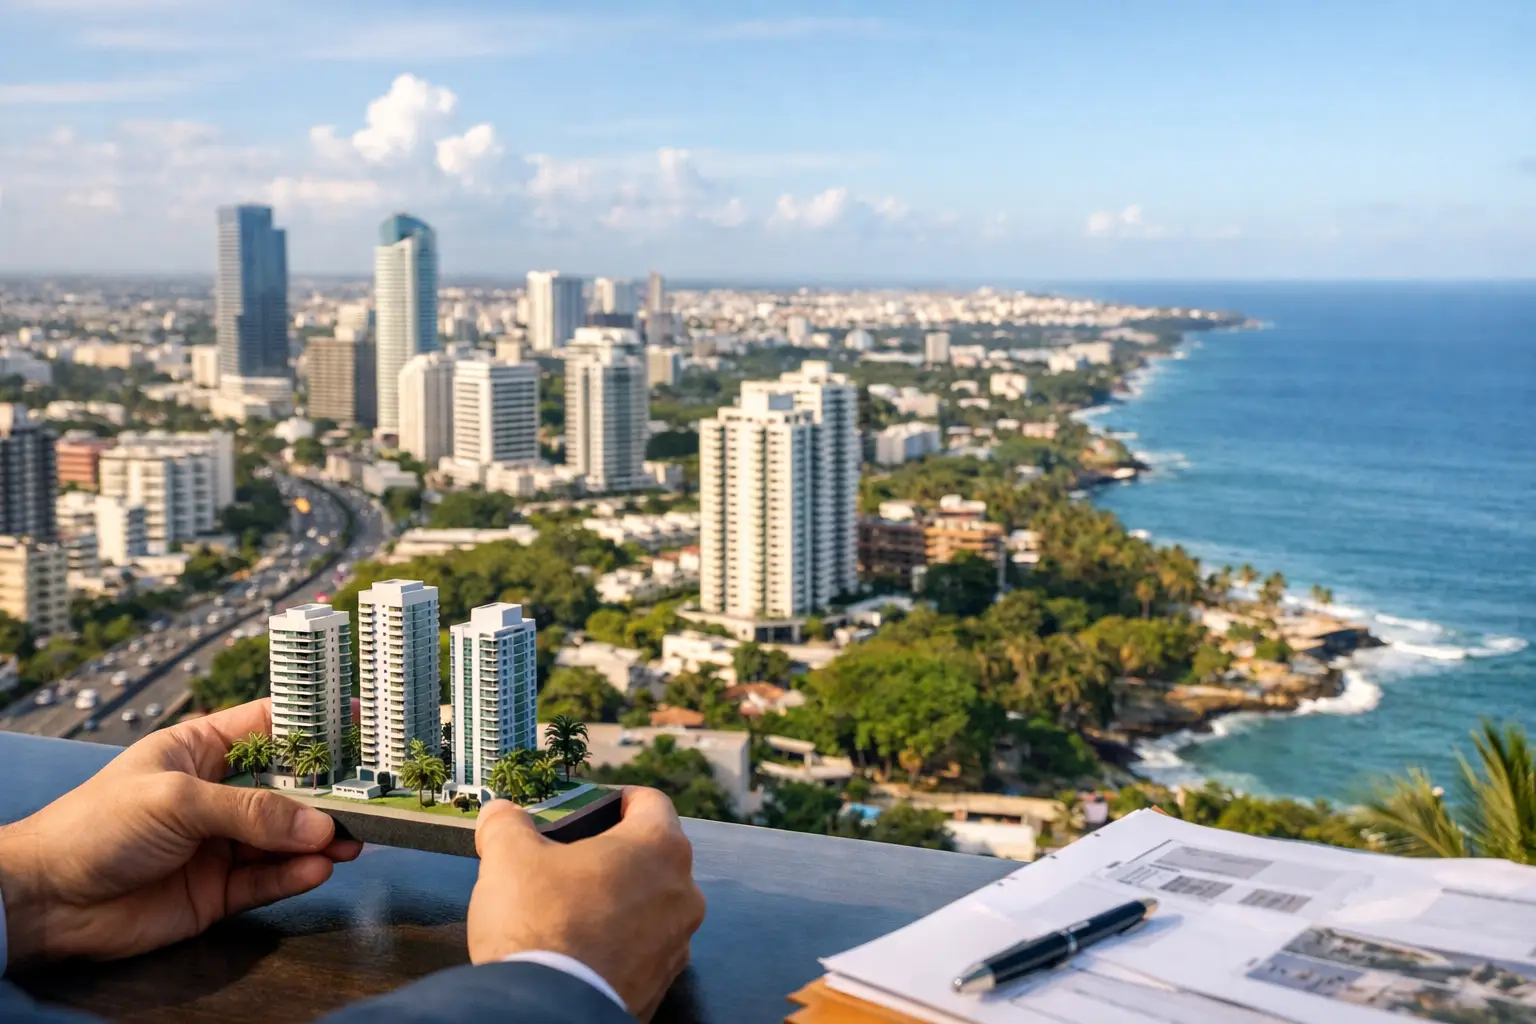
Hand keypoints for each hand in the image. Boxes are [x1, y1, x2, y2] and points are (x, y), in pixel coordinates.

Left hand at [0, 698, 359, 965]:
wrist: (47, 900)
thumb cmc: (96, 826)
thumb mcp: (178, 800)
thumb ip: (252, 812)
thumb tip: (318, 825)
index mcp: (201, 751)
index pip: (268, 727)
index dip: (313, 722)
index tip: (360, 721)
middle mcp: (217, 795)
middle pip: (288, 788)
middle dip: (327, 792)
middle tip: (369, 796)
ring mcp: (219, 844)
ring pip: (285, 838)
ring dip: (319, 839)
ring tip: (351, 841)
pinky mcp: (218, 890)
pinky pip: (268, 879)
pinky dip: (295, 875)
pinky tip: (318, 868)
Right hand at [468, 788, 704, 1020]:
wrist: (545, 1011)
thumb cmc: (538, 924)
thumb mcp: (509, 857)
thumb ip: (507, 824)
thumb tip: (499, 813)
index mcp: (659, 847)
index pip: (651, 802)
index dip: (621, 798)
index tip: (598, 806)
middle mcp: (683, 892)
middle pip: (654, 855)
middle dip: (615, 854)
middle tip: (574, 860)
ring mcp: (678, 942)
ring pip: (653, 904)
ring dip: (621, 900)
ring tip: (574, 908)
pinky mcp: (662, 983)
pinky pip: (645, 949)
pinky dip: (620, 942)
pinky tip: (583, 948)